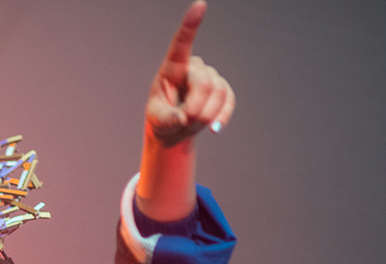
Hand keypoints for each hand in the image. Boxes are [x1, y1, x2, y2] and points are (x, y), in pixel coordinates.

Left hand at [146, 1, 235, 146]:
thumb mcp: (156, 120)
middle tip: (184, 122)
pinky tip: (214, 129)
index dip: (191, 24)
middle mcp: (194, 67)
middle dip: (196, 108)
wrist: (174, 130)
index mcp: (173, 67)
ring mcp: (210, 77)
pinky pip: (228, 100)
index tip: (200, 5)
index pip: (182, 43)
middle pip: (205, 83)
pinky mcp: (223, 91)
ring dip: (205, 116)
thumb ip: (166, 118)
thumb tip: (180, 118)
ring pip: (218, 92)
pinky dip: (221, 117)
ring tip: (191, 124)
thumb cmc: (161, 119)